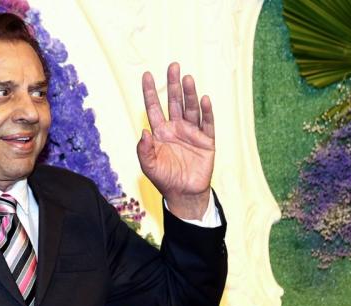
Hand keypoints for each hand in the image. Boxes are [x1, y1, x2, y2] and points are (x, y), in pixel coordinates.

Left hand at [138, 62, 214, 219]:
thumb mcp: (149, 166)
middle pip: (174, 102)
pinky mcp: (206, 142)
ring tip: (187, 78)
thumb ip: (143, 150)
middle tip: (173, 66)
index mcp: (160, 132)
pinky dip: (206, 112)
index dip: (150, 91)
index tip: (147, 75)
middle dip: (173, 85)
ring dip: (189, 94)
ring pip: (191, 109)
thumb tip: (143, 131)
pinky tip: (204, 99)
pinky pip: (207, 124)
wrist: (184, 194)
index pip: (154, 107)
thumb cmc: (164, 178)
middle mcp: (176, 128)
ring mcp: (192, 133)